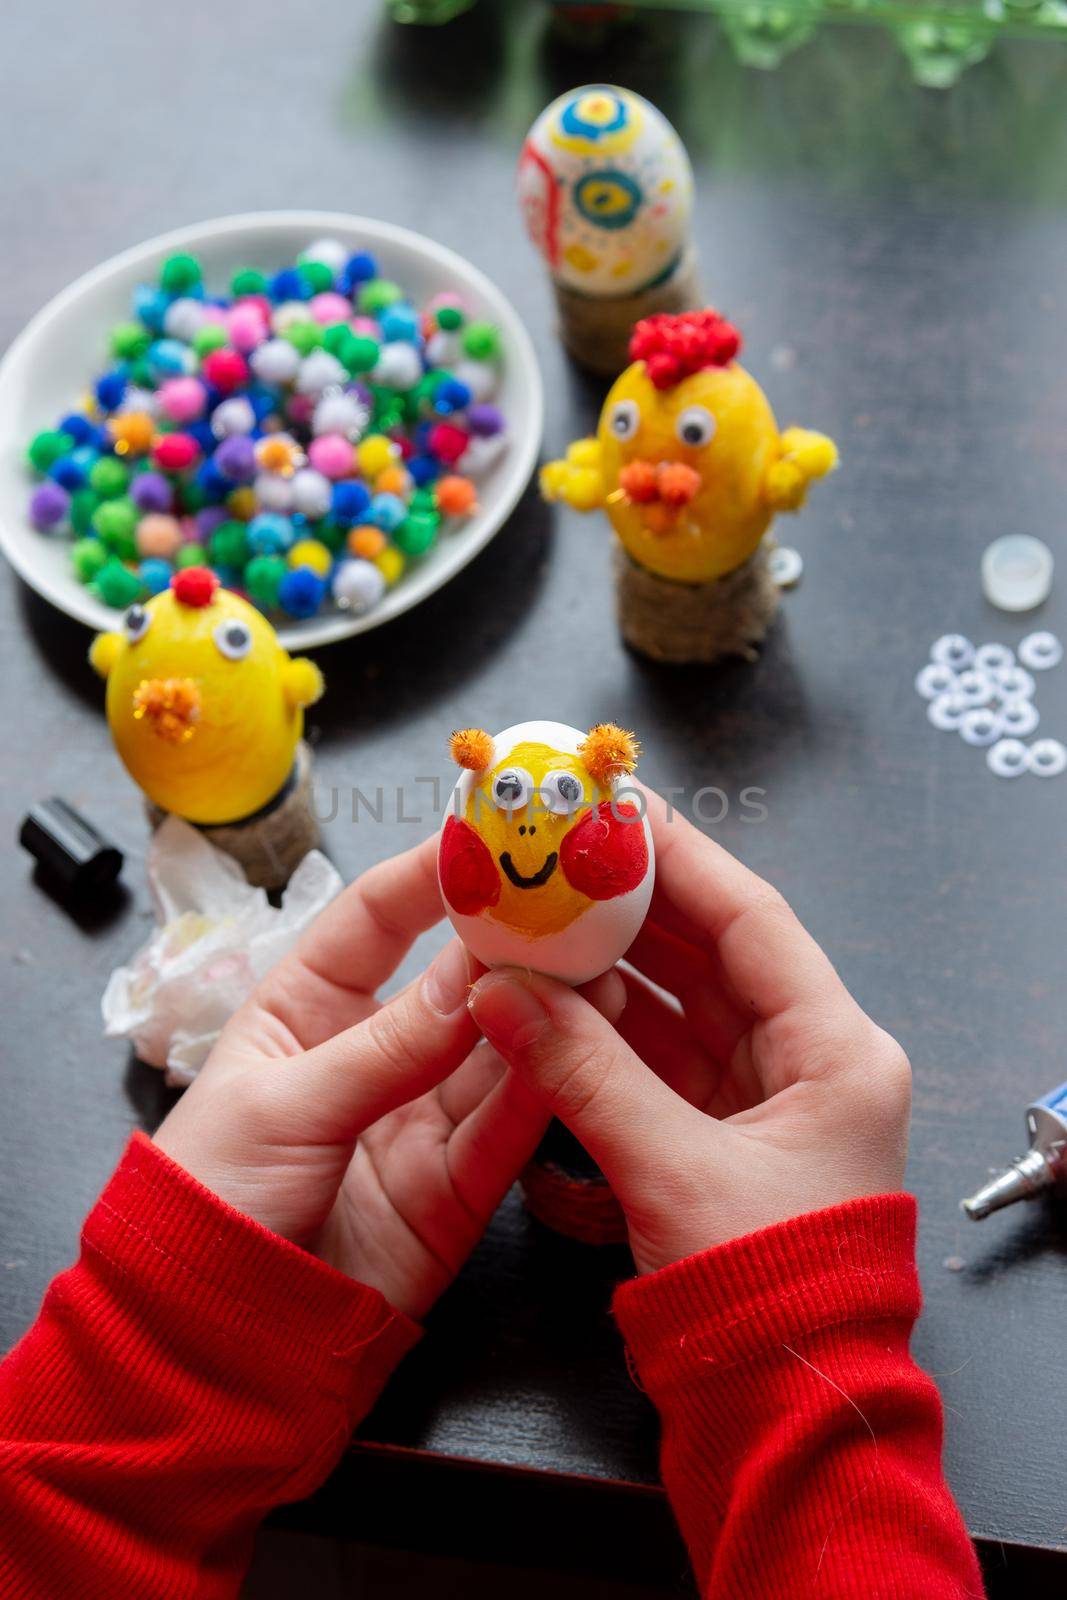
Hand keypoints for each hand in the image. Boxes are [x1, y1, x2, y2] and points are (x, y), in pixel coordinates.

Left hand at [154, 835, 622, 1318]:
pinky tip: (581, 1055)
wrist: (217, 1342)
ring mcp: (416, 1121)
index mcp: (305, 1011)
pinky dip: (542, 1094)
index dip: (430, 876)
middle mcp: (370, 1055)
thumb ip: (384, 1048)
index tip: (492, 841)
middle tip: (574, 909)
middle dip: (508, 946)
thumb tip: (470, 976)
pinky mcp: (454, 1190)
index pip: (375, 920)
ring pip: (492, 1055)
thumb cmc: (214, 1198)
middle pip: (450, 985)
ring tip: (599, 973)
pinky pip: (504, 1133)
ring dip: (541, 1016)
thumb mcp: (285, 1106)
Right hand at [468, 789, 910, 1275]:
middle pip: (715, 956)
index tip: (616, 812)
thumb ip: (579, 1072)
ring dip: (612, 971)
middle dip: (634, 910)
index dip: (680, 861)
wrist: (784, 1416)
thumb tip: (498, 993)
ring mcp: (768, 1101)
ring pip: (682, 1008)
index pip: (754, 919)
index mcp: (837, 1051)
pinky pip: (663, 1062)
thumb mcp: (669, 1169)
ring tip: (541, 922)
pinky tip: (552, 1003)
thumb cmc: (763, 1294)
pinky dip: (608, 1035)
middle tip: (560, 861)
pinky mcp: (727, 1139)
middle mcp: (811, 1063)